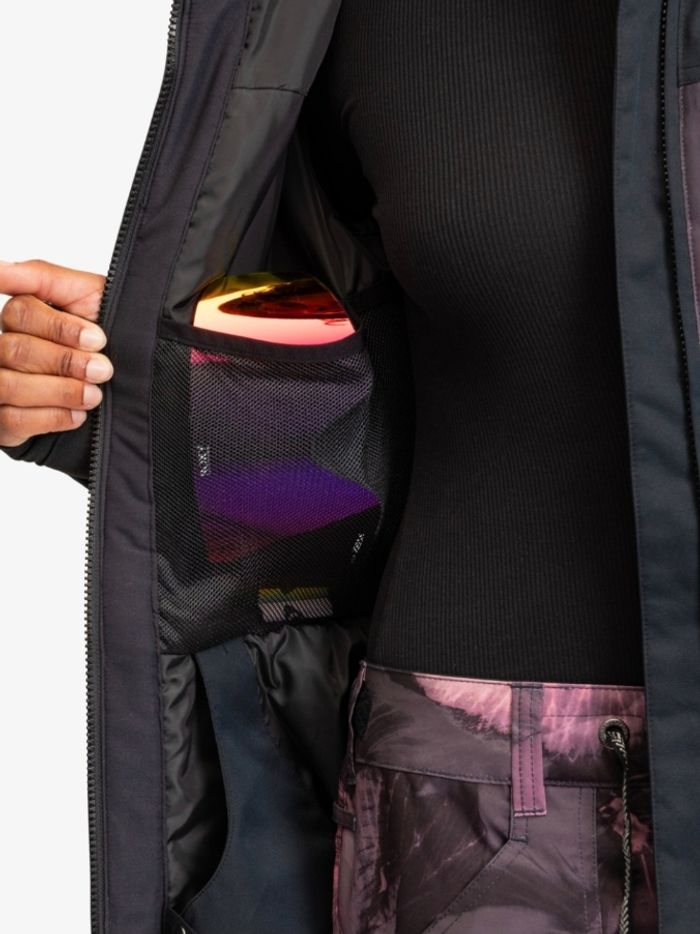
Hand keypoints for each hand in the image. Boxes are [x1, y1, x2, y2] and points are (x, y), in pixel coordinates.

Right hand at [0, 258, 111, 446]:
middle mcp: (3, 348)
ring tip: (94, 395)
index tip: (99, 340)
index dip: (62, 329)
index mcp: (20, 316)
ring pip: (8, 386)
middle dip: (65, 363)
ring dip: (60, 392)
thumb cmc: (106, 331)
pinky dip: (50, 418)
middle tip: (102, 370)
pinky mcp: (5, 421)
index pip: (20, 314)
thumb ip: (42, 276)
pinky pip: (11, 421)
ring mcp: (0, 384)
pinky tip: (77, 415)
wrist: (131, 376)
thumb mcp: (86, 295)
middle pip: (14, 351)